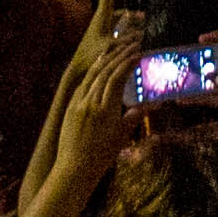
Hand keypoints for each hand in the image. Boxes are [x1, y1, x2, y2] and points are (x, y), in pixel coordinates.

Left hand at [39, 19, 154, 190]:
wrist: (74, 169)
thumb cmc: (101, 157)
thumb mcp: (121, 138)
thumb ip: (132, 118)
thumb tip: (148, 106)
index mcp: (105, 110)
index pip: (117, 78)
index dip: (127, 63)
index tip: (138, 54)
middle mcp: (90, 103)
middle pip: (104, 72)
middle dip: (118, 57)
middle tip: (130, 47)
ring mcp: (78, 104)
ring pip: (91, 76)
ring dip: (104, 60)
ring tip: (114, 49)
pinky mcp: (70, 108)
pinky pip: (82, 85)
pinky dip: (92, 73)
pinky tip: (97, 68)